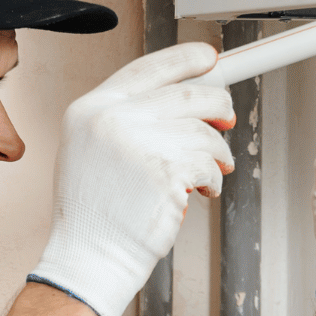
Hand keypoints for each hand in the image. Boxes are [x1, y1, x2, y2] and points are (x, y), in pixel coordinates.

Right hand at [30, 42, 234, 315]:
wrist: (88, 257)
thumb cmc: (93, 217)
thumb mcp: (93, 151)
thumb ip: (130, 120)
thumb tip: (185, 106)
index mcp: (90, 110)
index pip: (147, 68)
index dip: (184, 60)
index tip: (209, 59)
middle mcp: (111, 119)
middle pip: (187, 94)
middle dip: (217, 105)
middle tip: (226, 118)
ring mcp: (137, 142)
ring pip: (203, 132)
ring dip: (216, 154)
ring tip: (207, 173)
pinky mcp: (164, 170)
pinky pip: (207, 164)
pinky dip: (213, 178)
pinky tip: (201, 190)